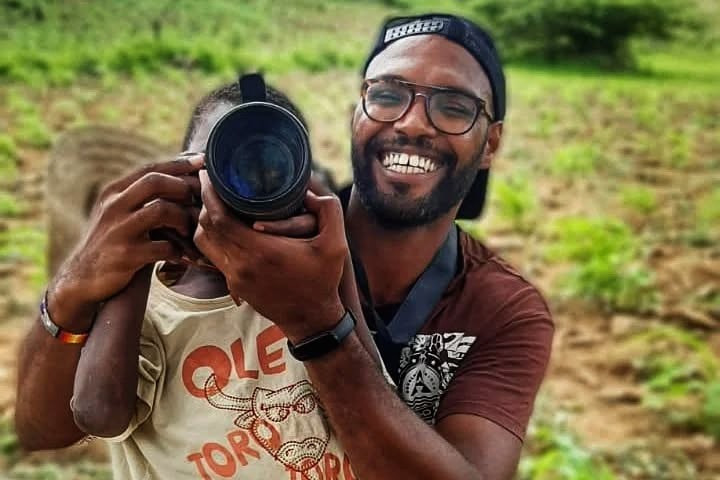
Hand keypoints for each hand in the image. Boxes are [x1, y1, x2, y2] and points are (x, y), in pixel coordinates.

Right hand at [52, 154, 203, 311]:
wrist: (83, 278)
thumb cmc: (112, 242)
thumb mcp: (119, 213)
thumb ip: (141, 197)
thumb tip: (178, 176)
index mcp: (114, 192)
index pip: (149, 169)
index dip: (179, 164)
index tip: (202, 162)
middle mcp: (114, 207)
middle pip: (154, 182)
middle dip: (182, 187)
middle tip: (196, 201)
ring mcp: (119, 231)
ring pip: (161, 210)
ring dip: (183, 219)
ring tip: (187, 231)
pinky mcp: (126, 256)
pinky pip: (163, 247)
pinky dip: (178, 250)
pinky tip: (180, 255)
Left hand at [194, 170, 346, 340]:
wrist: (312, 320)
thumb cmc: (323, 280)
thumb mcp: (336, 244)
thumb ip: (328, 211)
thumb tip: (310, 191)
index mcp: (261, 251)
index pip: (218, 218)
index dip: (210, 194)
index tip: (210, 174)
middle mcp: (241, 265)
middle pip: (206, 227)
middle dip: (205, 201)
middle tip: (211, 182)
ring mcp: (234, 277)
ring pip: (204, 242)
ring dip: (205, 220)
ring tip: (215, 202)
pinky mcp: (234, 285)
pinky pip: (212, 255)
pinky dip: (212, 237)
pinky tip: (224, 226)